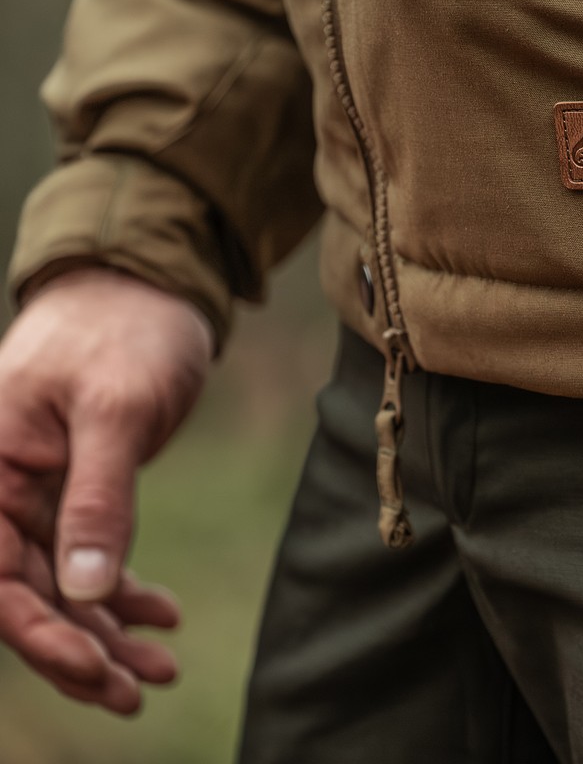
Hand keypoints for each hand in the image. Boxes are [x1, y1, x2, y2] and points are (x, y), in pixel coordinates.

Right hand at [0, 266, 213, 714]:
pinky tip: (163, 618)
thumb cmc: (123, 332)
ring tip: (161, 673)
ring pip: (57, 586)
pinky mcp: (68, 493)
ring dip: (104, 633)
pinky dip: (121, 593)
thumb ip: (97, 496)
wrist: (145, 288)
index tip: (93, 669)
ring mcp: (29, 496)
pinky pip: (84, 560)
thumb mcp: (116, 410)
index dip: (38, 632)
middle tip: (138, 692)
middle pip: (22, 594)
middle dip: (76, 649)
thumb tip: (86, 589)